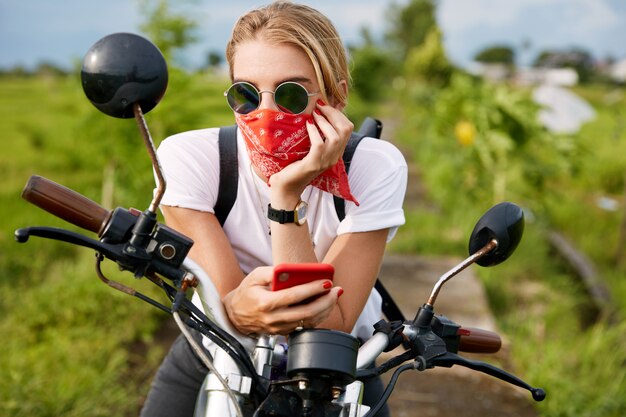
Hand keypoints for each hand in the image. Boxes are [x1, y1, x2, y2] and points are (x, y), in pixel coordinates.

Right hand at [223, 266, 343, 334]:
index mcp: (265, 303)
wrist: (234, 316)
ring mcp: (279, 328)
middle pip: (306, 313)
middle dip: (325, 301)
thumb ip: (272, 272)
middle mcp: (273, 318)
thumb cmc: (246, 293)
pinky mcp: (283, 333)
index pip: (293, 296)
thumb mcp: (254, 276)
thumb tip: (291, 270)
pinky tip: (325, 306)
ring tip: (334, 296)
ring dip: (325, 309)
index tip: (325, 281)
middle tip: (336, 290)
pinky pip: (305, 326)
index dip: (312, 289)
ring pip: (308, 322)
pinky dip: (318, 317)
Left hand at [268, 101, 353, 207]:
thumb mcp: (310, 149)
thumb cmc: (295, 166)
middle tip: (319, 107)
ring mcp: (325, 161)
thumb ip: (318, 135)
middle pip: (345, 130)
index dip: (338, 114)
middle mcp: (334, 157)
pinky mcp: (313, 164)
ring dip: (323, 122)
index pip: (348, 129)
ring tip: (313, 115)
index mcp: (335, 152)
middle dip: (333, 114)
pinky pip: (319, 144)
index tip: (324, 106)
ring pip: (335, 136)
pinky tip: (308, 126)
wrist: (286, 188)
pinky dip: (314, 132)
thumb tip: (317, 112)